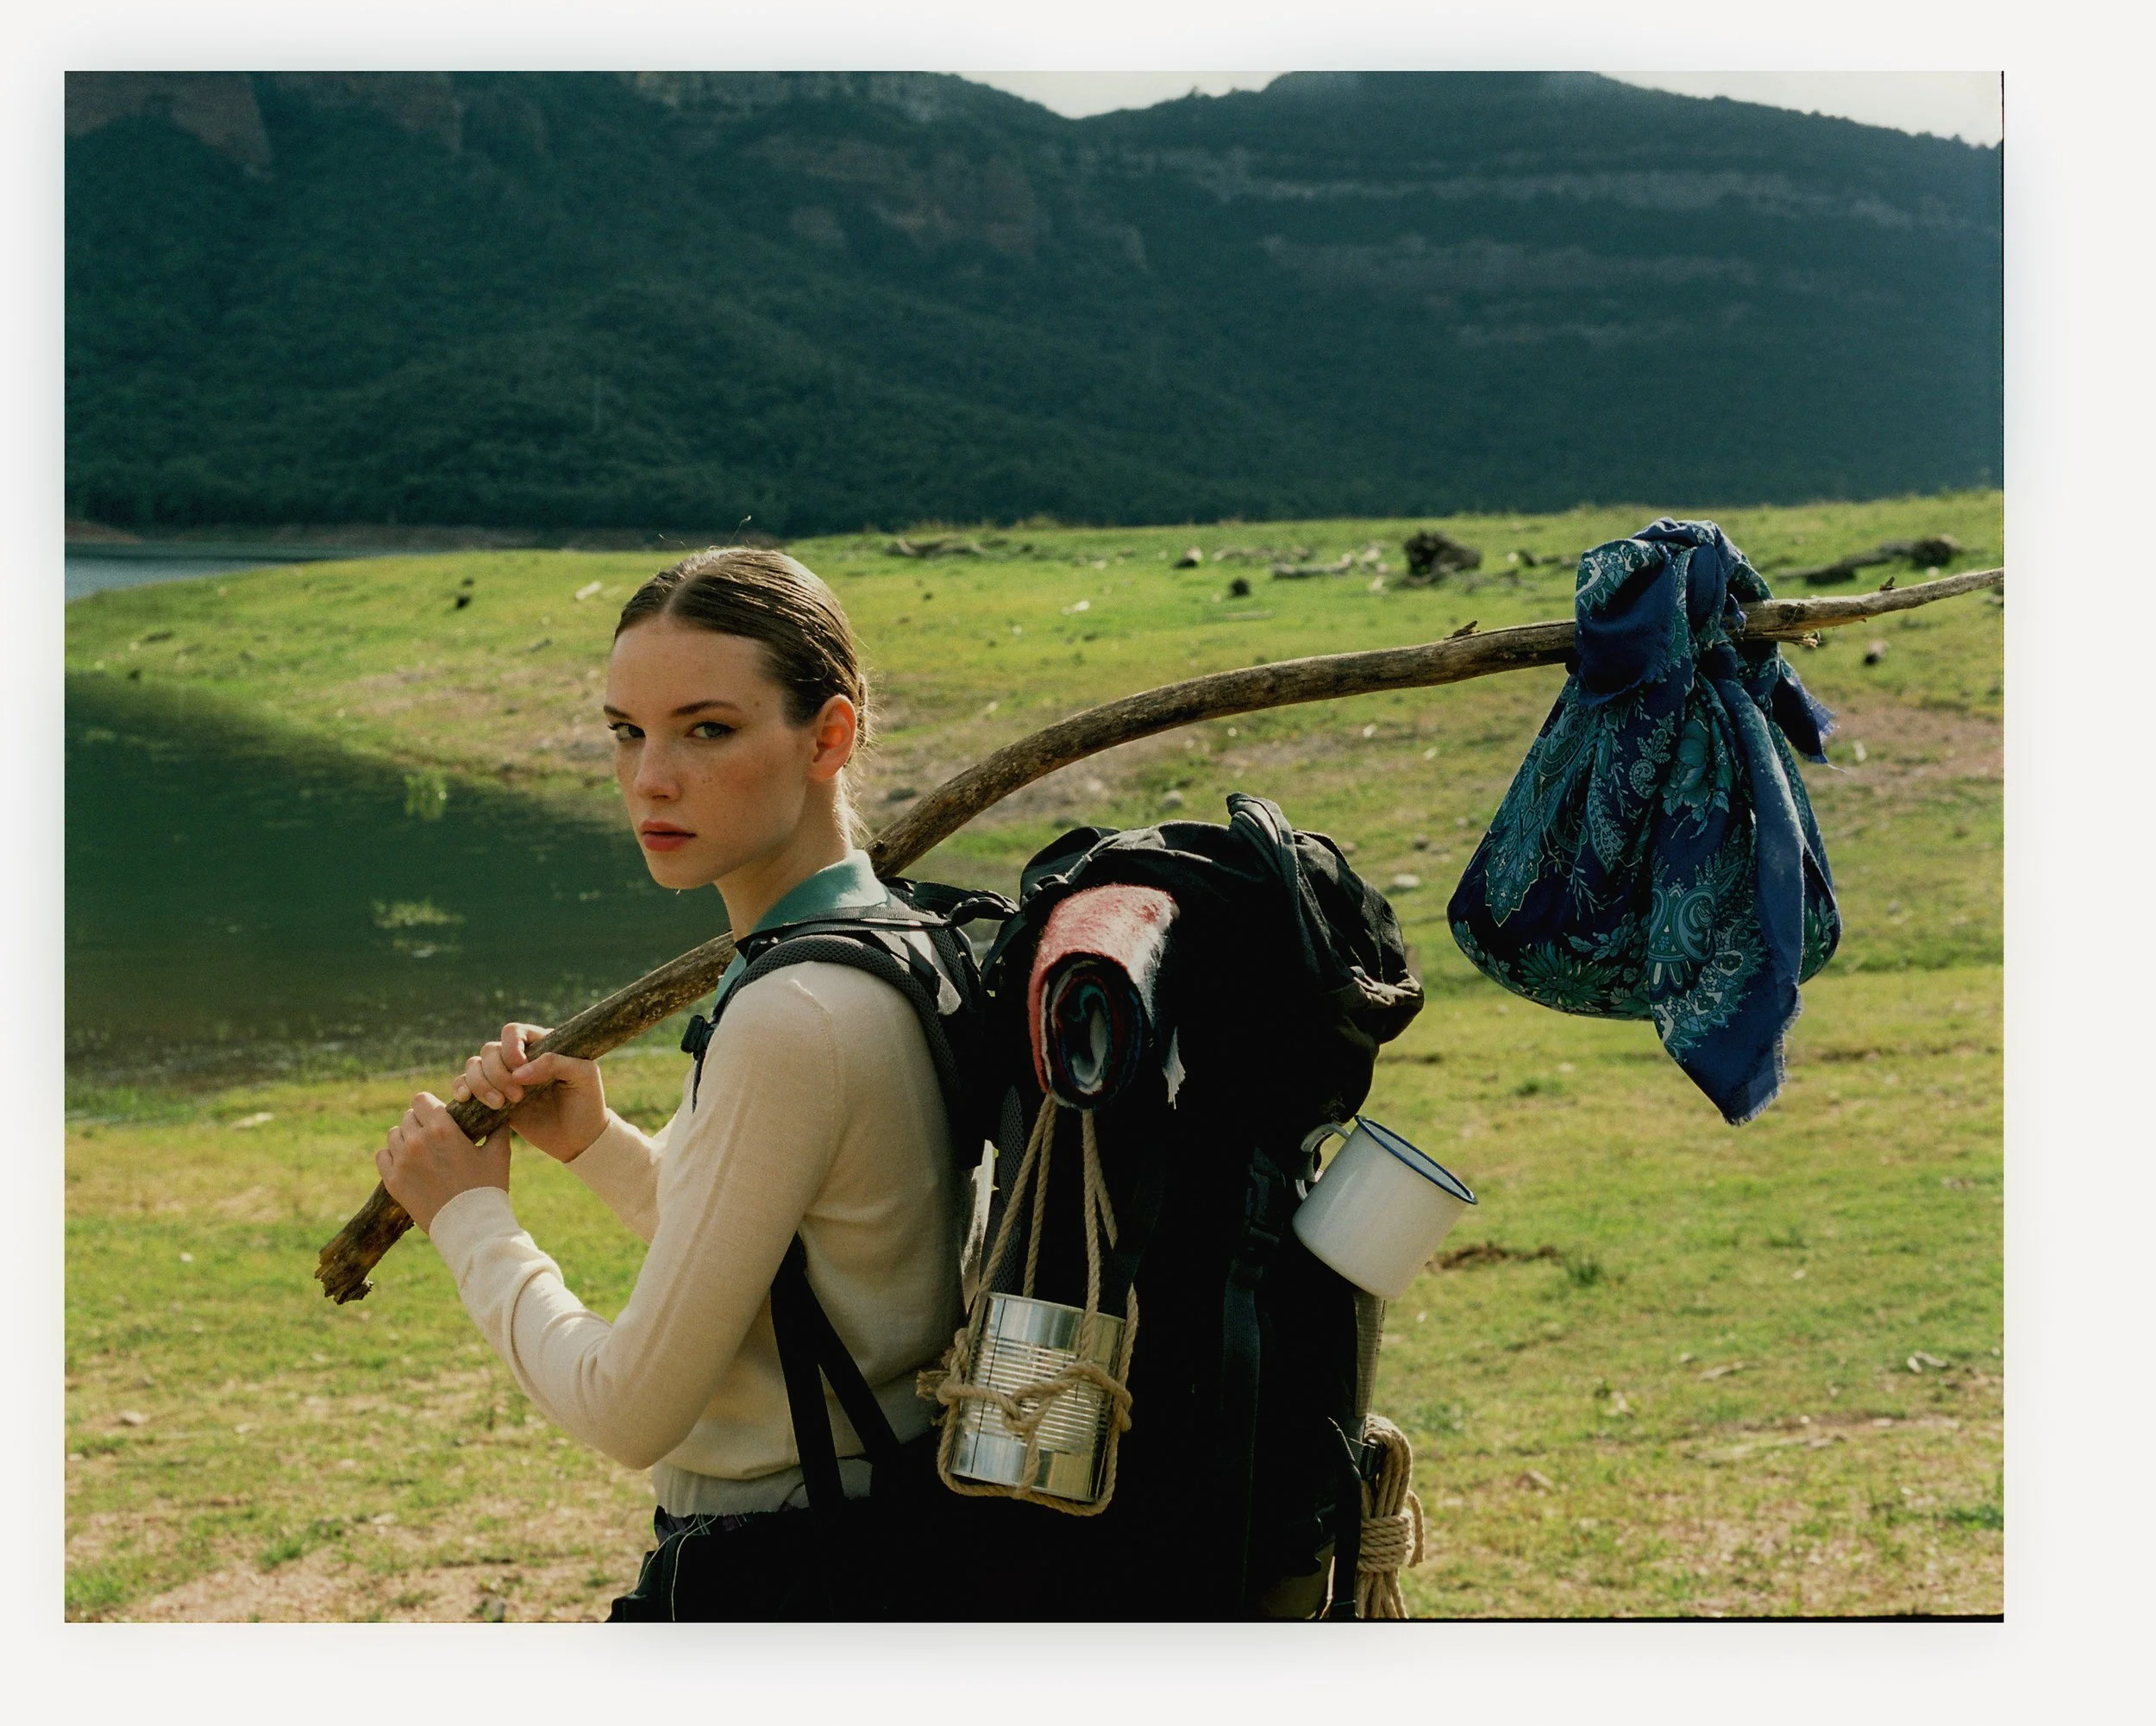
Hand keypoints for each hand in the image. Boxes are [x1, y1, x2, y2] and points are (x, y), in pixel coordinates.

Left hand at [378, 1091, 510, 1233]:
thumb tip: (498, 1112)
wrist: (471, 1227)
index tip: (436, 1116)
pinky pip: (382, 1155)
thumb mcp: (499, 1153)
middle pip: (408, 1116)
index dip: (429, 1106)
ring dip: (405, 1139)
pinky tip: (406, 1163)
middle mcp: (418, 1141)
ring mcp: (403, 1161)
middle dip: (420, 1123)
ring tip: (420, 1152)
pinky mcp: (393, 1181)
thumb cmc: (488, 1188)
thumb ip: (496, 1127)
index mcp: (443, 1129)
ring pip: (394, 1134)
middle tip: (432, 1138)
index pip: (421, 1099)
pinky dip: (392, 1156)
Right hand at [449, 1022, 608, 1163]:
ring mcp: (504, 1079)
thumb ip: (556, 1063)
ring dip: (481, 1083)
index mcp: (542, 1045)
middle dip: (498, 1073)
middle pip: (490, 1050)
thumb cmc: (587, 1102)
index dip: (511, 1047)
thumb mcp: (584, 1076)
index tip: (522, 1068)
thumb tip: (519, 1072)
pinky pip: (465, 1085)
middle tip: (518, 1096)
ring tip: (500, 1105)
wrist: (580, 1138)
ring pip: (474, 1066)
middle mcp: (519, 1059)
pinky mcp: (492, 1099)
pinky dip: (461, 1088)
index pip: (513, 1032)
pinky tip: (466, 1099)